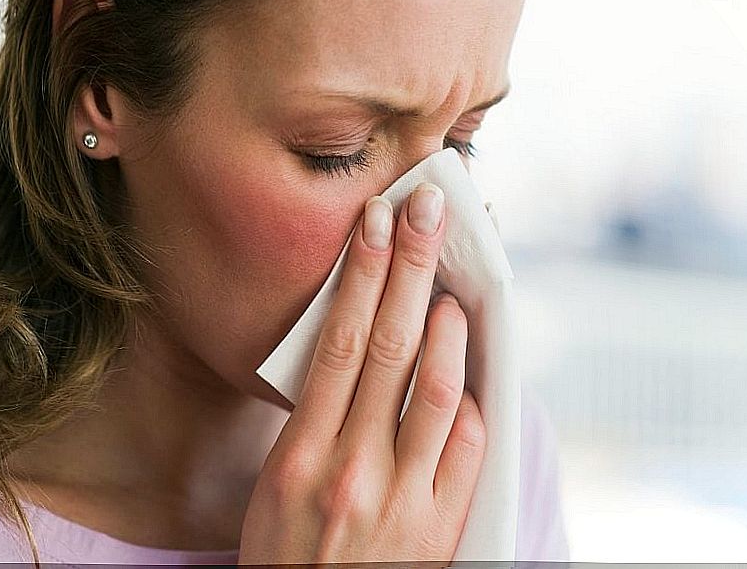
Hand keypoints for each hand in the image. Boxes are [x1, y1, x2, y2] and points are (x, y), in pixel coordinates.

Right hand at [239, 182, 484, 563]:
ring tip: (451, 285)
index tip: (376, 221)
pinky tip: (469, 366)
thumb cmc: (284, 554)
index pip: (339, 343)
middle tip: (427, 212)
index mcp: (299, 456)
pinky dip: (471, 397)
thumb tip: (354, 349)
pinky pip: (466, 447)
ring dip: (450, 326)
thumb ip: (314, 419)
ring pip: (437, 389)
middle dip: (411, 268)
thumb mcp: (274, 484)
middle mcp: (352, 470)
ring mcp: (403, 499)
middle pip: (391, 347)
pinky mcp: (441, 525)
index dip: (361, 274)